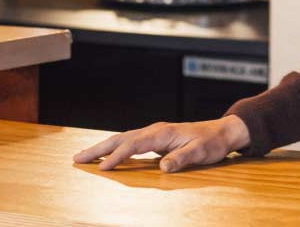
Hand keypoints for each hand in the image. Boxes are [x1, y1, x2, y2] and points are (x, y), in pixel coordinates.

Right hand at [72, 115, 251, 172]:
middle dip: (98, 149)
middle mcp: (155, 130)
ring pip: (122, 139)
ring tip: (83, 156)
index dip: (117, 156)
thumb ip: (182, 158)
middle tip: (76, 158)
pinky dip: (115, 148)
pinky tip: (106, 155)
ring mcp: (154, 133)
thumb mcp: (201, 152)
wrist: (222, 132)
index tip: (102, 168)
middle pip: (121, 139)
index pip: (134, 145)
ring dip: (103, 147)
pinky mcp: (155, 139)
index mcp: (163, 133)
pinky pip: (129, 143)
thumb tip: (163, 167)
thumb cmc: (212, 143)